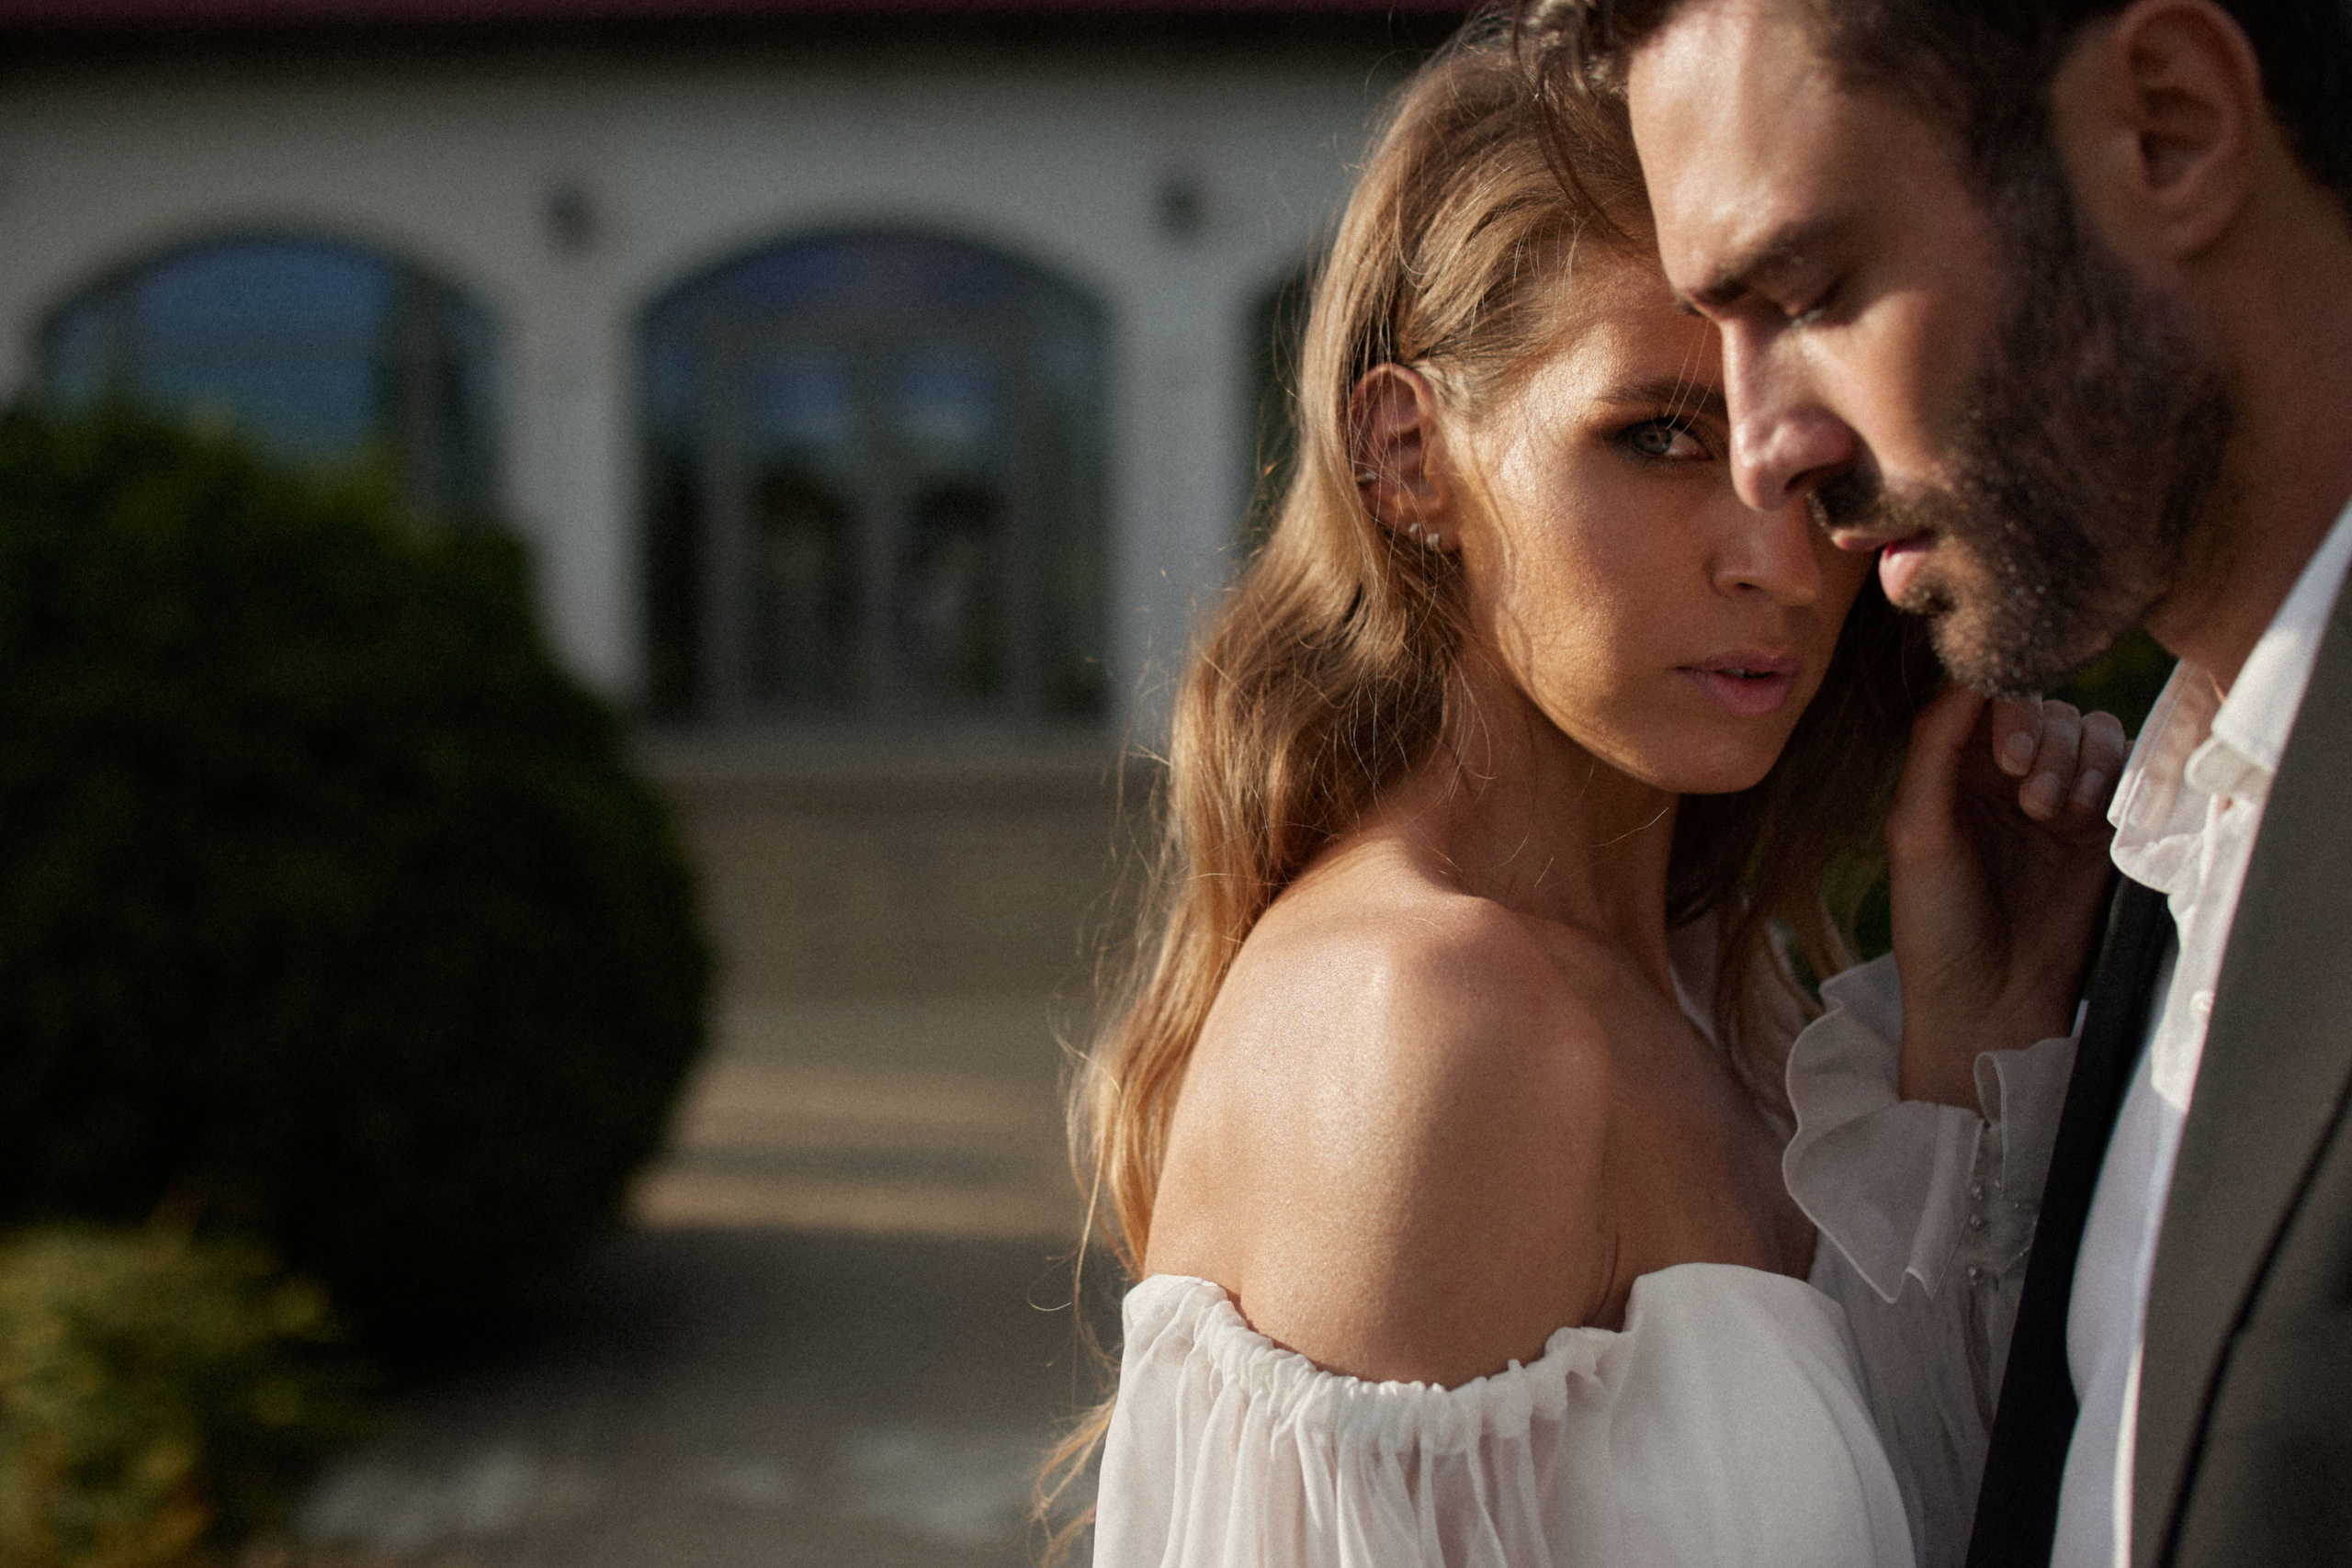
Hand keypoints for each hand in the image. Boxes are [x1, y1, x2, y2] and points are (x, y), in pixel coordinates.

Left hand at [1886, 686, 2128, 1109]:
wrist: (1992, 999)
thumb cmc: (1936, 921)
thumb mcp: (1915, 830)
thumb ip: (1934, 746)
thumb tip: (1965, 674)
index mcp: (1948, 769)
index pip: (1985, 695)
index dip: (2005, 707)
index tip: (2005, 753)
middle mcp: (2001, 775)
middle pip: (2043, 706)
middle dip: (2041, 739)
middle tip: (2028, 799)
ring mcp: (2054, 796)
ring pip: (2085, 731)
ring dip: (2074, 760)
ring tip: (2048, 814)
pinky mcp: (2100, 825)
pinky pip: (2120, 767)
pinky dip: (2107, 774)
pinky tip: (2083, 813)